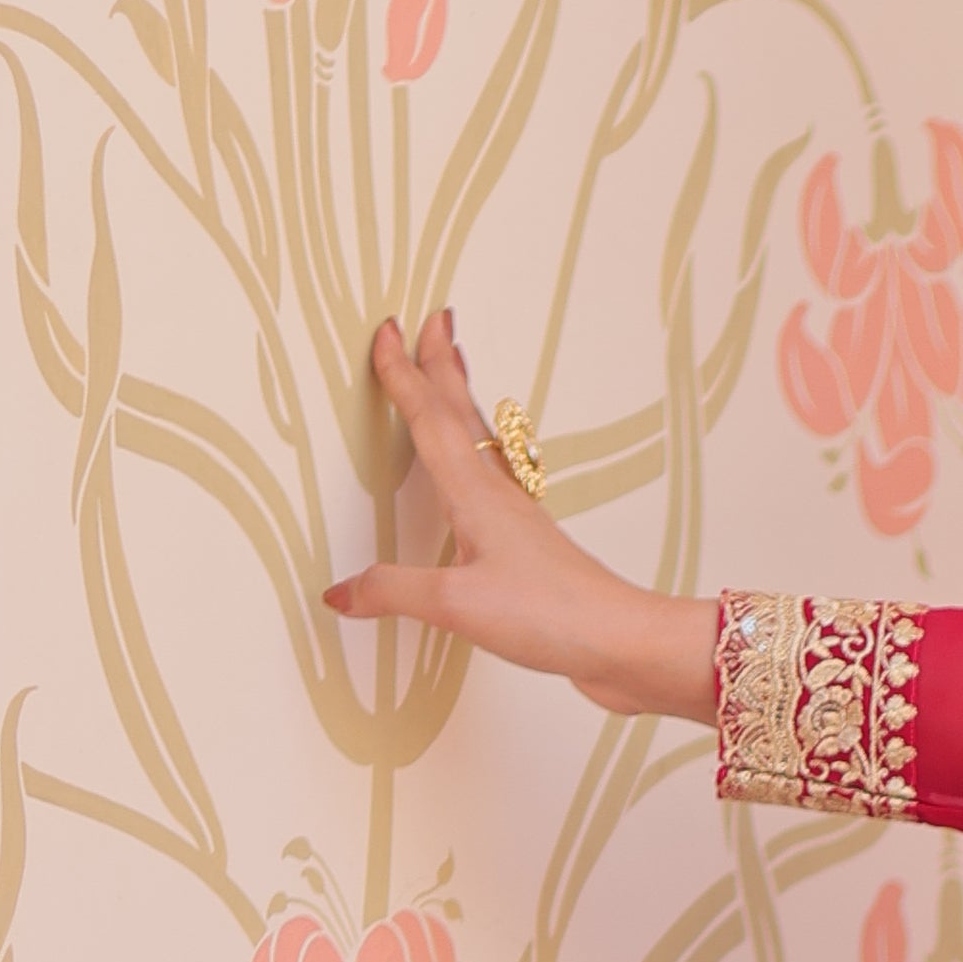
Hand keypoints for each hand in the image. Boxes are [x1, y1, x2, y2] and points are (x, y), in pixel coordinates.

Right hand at [325, 310, 719, 723]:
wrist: (623, 641)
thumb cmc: (551, 615)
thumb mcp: (456, 605)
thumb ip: (393, 592)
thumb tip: (339, 591)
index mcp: (475, 496)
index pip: (430, 421)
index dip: (404, 376)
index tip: (388, 331)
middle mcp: (498, 496)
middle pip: (462, 416)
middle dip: (443, 366)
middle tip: (434, 320)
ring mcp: (518, 519)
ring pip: (480, 443)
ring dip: (460, 402)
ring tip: (451, 371)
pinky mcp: (531, 547)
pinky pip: (492, 480)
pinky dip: (475, 454)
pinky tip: (477, 471)